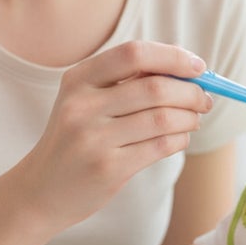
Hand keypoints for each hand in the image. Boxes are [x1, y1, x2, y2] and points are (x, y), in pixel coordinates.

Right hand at [17, 41, 211, 232]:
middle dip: (191, 92)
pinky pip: (160, 146)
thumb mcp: (86, 101)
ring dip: (189, 117)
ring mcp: (93, 138)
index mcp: (78, 79)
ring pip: (163, 118)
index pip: (134, 54)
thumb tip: (187, 69)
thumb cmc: (76, 139)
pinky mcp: (107, 168)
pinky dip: (180, 139)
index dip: (173, 57)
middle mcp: (82, 105)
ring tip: (194, 119)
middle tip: (204, 100)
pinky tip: (180, 138)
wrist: (41, 190)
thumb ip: (127, 82)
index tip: (198, 67)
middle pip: (155, 87)